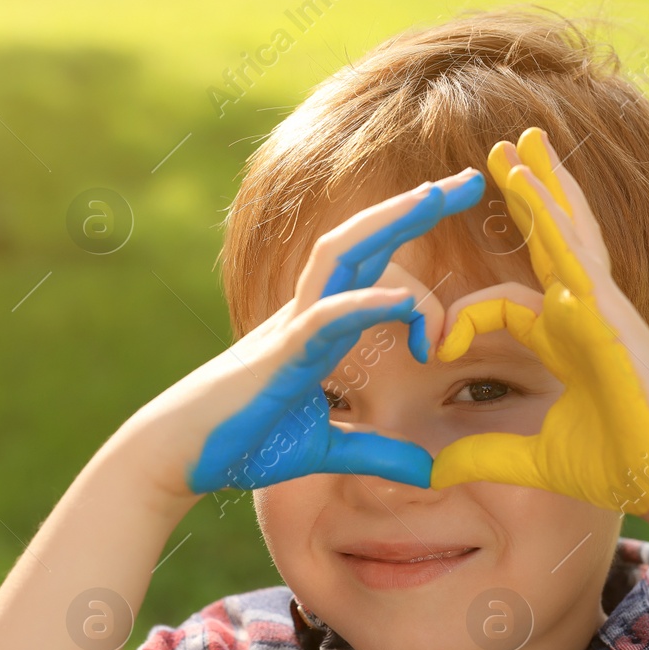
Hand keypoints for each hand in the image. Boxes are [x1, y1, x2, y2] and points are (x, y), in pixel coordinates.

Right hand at [131, 169, 486, 503]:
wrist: (179, 456)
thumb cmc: (239, 442)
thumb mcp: (324, 450)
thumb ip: (376, 454)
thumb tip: (427, 471)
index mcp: (319, 328)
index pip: (374, 270)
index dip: (416, 256)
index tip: (459, 281)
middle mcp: (307, 314)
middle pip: (364, 241)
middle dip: (415, 207)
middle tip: (469, 177)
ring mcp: (291, 329)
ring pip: (340, 257)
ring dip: (387, 223)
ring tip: (431, 195)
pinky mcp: (278, 357)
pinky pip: (325, 320)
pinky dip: (364, 305)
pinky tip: (401, 301)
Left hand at [429, 128, 648, 514]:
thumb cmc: (625, 465)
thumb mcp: (536, 460)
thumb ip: (485, 457)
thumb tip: (436, 471)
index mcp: (569, 341)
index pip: (505, 307)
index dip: (465, 320)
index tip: (437, 348)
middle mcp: (585, 313)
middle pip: (550, 239)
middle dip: (528, 194)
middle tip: (503, 151)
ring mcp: (600, 306)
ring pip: (565, 231)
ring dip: (542, 183)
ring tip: (521, 140)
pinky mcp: (607, 311)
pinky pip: (572, 252)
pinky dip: (549, 214)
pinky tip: (527, 181)